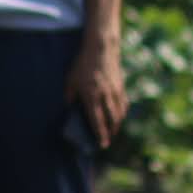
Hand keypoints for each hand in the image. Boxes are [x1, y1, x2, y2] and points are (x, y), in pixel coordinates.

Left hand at [73, 34, 128, 148]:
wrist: (101, 47)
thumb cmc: (82, 64)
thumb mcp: (71, 79)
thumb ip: (70, 95)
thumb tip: (69, 108)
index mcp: (91, 95)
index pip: (97, 120)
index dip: (100, 134)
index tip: (102, 145)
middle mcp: (105, 95)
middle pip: (111, 119)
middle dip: (110, 133)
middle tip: (107, 141)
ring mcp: (115, 90)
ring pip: (119, 113)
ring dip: (117, 124)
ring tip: (113, 131)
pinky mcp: (120, 85)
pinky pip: (123, 104)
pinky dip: (122, 112)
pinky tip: (119, 116)